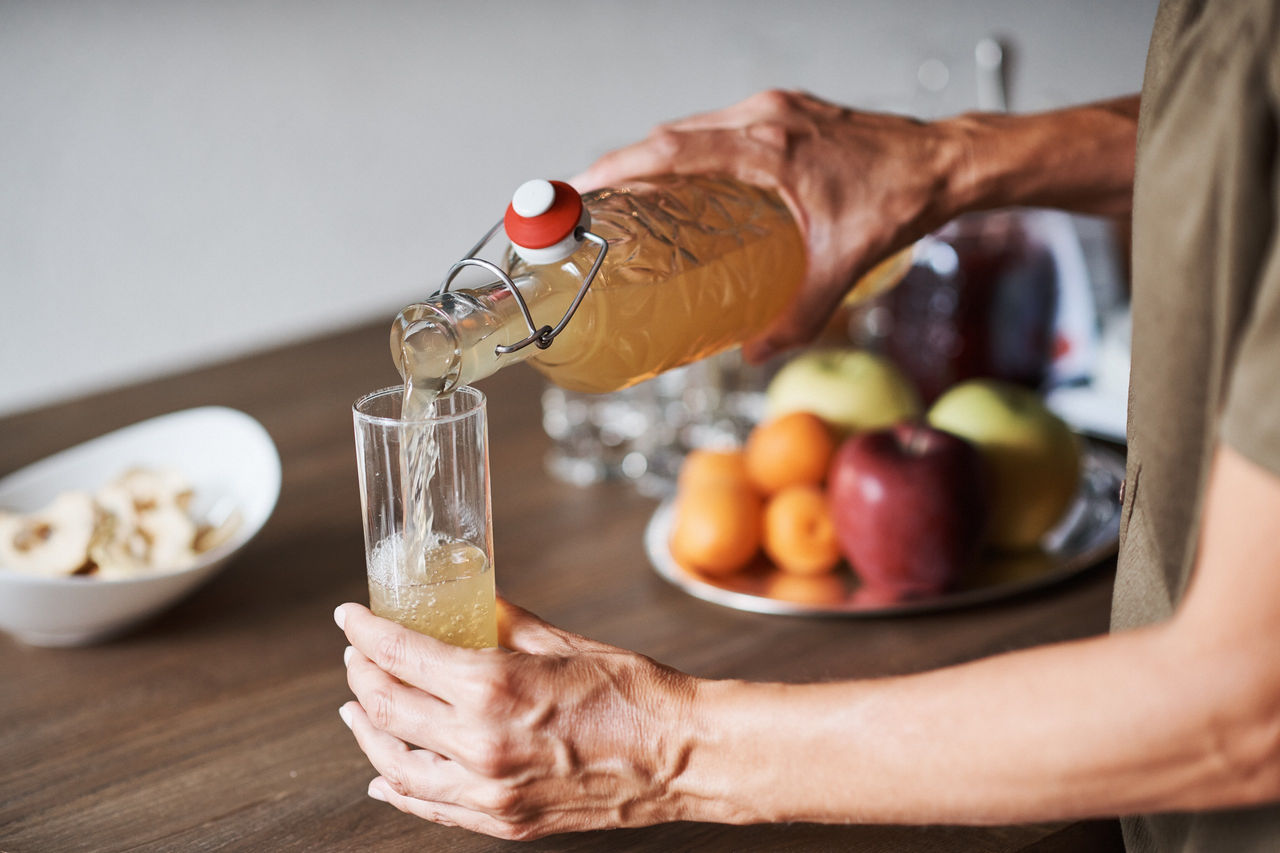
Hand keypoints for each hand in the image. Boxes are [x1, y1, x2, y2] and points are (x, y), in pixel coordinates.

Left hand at [334, 599, 699, 839]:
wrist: (680, 756)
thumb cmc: (632, 694)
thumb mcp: (560, 642)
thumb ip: (503, 622)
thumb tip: (472, 605)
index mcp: (491, 687)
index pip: (399, 655)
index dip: (364, 632)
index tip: (349, 617)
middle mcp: (478, 743)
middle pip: (386, 708)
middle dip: (360, 676)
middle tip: (356, 657)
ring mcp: (488, 789)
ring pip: (396, 765)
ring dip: (366, 733)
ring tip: (355, 711)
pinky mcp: (504, 820)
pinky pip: (431, 807)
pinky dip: (398, 790)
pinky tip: (384, 778)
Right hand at [572, 90, 964, 361]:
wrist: (945, 162)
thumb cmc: (899, 200)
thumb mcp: (844, 265)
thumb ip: (799, 315)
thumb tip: (756, 354)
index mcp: (771, 146)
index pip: (675, 148)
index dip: (620, 165)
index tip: (581, 185)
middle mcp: (767, 117)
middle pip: (675, 134)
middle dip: (627, 163)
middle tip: (593, 199)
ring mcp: (777, 108)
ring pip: (698, 125)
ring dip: (660, 154)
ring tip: (630, 193)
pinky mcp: (789, 111)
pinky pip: (724, 125)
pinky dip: (695, 149)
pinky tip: (689, 181)